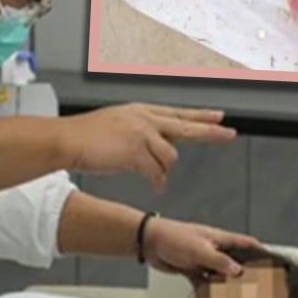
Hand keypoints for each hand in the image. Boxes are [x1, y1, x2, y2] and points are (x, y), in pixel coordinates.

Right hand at [65, 103, 236, 191]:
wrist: (67, 140)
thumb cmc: (85, 136)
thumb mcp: (118, 124)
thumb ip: (142, 132)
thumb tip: (160, 151)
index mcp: (141, 111)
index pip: (178, 113)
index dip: (200, 116)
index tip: (219, 116)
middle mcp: (145, 119)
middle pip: (186, 126)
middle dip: (210, 131)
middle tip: (230, 133)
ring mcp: (142, 134)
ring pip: (170, 157)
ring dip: (163, 170)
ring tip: (150, 174)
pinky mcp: (136, 151)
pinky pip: (157, 172)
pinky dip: (157, 181)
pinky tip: (155, 185)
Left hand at [142, 216, 262, 286]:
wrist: (148, 242)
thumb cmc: (174, 238)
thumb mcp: (199, 250)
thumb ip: (219, 261)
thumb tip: (239, 271)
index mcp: (220, 239)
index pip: (247, 244)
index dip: (261, 252)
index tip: (275, 263)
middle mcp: (214, 249)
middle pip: (235, 262)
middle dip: (246, 274)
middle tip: (258, 288)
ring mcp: (203, 260)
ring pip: (220, 275)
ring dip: (226, 286)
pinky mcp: (191, 270)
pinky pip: (204, 283)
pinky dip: (207, 293)